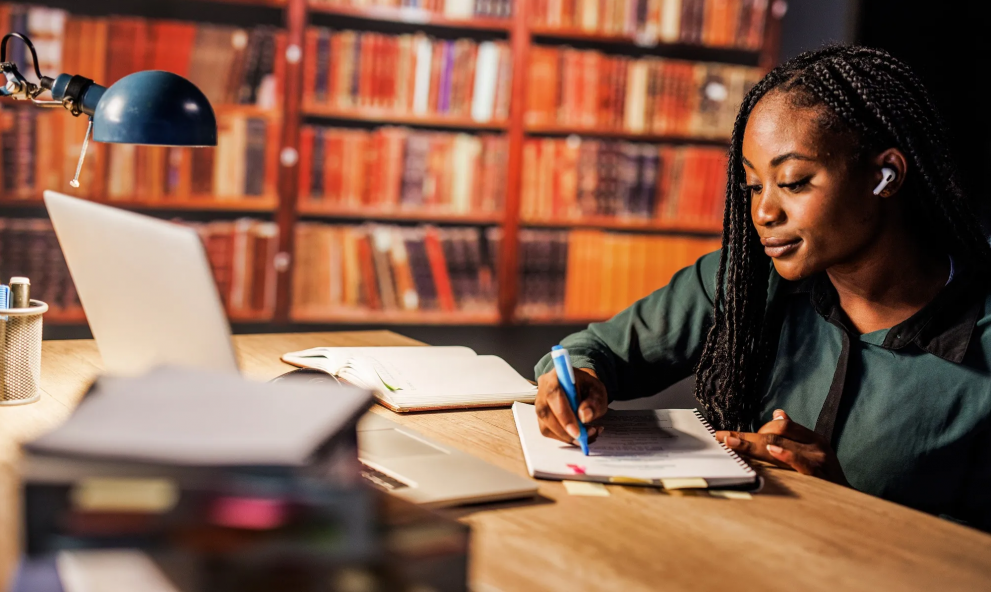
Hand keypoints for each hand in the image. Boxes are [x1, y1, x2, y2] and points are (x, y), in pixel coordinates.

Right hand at [535, 367, 607, 446]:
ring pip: (545, 425)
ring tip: (586, 435)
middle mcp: (543, 389)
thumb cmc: (588, 387)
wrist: (580, 386)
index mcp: (556, 376)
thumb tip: (584, 416)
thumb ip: (594, 403)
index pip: (554, 395)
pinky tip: (578, 435)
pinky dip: (564, 437)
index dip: (564, 415)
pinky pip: (547, 431)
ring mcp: (539, 403)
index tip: (577, 432)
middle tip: (583, 438)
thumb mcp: (598, 391)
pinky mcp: (540, 416)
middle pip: (546, 413)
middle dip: (565, 431)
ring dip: (566, 436)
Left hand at [714, 409, 847, 485]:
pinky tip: (771, 451)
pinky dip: (786, 456)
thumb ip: (795, 435)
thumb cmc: (827, 477)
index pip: (779, 427)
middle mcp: (815, 445)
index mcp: (812, 438)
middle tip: (720, 437)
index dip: (753, 430)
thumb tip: (778, 414)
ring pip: (779, 446)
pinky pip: (801, 464)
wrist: (852, 505)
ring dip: (751, 445)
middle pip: (773, 435)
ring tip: (731, 442)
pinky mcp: (820, 477)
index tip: (727, 435)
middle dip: (744, 436)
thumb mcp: (814, 452)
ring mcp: (818, 460)